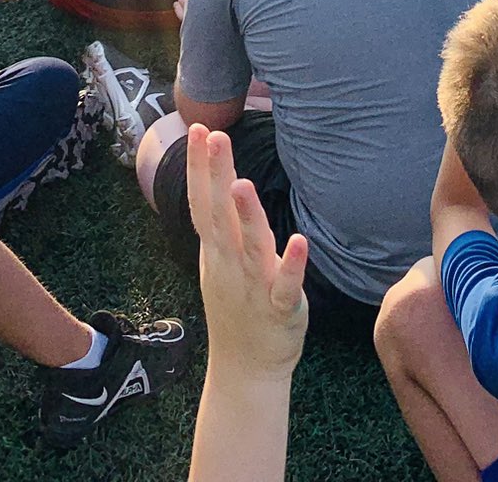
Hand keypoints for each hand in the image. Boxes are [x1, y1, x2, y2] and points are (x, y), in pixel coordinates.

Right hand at [187, 125, 306, 383]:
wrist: (245, 369)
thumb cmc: (235, 301)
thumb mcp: (220, 257)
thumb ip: (223, 217)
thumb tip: (222, 170)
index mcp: (215, 249)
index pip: (202, 201)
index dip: (199, 166)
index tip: (198, 128)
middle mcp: (229, 263)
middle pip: (219, 215)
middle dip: (214, 175)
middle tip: (213, 136)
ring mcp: (253, 286)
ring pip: (250, 246)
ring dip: (246, 216)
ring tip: (242, 184)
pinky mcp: (280, 308)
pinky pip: (285, 286)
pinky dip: (292, 265)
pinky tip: (300, 241)